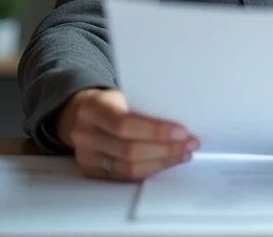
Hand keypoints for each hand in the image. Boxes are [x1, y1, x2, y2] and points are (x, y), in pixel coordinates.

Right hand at [56, 88, 198, 181]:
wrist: (82, 114)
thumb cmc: (110, 103)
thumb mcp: (122, 95)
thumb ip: (144, 106)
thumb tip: (181, 121)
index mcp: (92, 109)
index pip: (125, 124)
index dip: (156, 130)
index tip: (182, 131)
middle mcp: (85, 135)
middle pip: (130, 150)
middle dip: (166, 149)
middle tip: (190, 143)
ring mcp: (87, 157)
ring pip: (130, 168)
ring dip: (162, 162)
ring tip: (183, 154)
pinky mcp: (93, 172)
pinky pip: (126, 178)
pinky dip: (151, 170)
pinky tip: (167, 162)